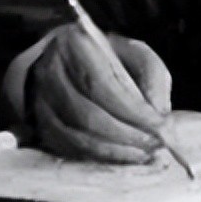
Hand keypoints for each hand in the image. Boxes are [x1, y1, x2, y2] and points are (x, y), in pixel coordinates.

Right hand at [27, 27, 173, 163]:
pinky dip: (98, 157)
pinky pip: (67, 149)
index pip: (103, 85)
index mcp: (75, 45)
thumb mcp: (136, 54)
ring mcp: (40, 101)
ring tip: (143, 153)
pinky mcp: (40, 125)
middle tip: (154, 145)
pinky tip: (122, 157)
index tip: (160, 126)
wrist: (71, 63)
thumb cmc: (110, 59)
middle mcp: (50, 72)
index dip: (133, 110)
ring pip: (75, 136)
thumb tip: (158, 113)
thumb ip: (153, 76)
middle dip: (126, 135)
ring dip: (114, 151)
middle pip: (87, 115)